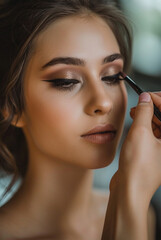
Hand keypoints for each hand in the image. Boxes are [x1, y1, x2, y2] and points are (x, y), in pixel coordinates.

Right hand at [102, 92, 160, 239]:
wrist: (129, 190)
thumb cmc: (137, 166)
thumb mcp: (140, 133)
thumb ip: (144, 112)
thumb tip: (146, 98)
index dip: (159, 100)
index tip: (147, 95)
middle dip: (154, 107)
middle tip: (142, 101)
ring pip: (159, 125)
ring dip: (148, 116)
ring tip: (136, 111)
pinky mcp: (154, 153)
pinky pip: (153, 134)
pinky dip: (145, 125)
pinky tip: (136, 121)